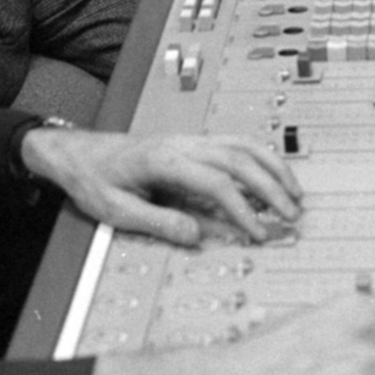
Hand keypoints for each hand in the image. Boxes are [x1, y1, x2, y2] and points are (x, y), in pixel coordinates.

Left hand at [19, 128, 301, 246]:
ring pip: (242, 145)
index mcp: (165, 160)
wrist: (80, 153)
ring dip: (272, 167)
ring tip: (295, 193)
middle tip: (291, 215)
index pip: (217, 182)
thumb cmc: (95, 179)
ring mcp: (189, 139)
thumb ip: (157, 222)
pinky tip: (273, 172)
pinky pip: (234, 142)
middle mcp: (182, 144)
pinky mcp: (192, 142)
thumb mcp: (115, 209)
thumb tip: (196, 235)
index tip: (258, 233)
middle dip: (270, 187)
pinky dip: (260, 156)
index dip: (243, 209)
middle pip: (239, 159)